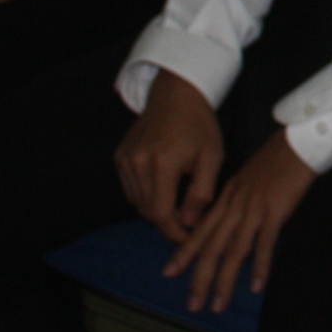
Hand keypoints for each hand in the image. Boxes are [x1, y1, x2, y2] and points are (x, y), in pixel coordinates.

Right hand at [117, 70, 224, 242]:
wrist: (176, 94)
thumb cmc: (199, 125)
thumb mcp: (212, 157)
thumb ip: (201, 193)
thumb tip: (189, 222)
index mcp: (162, 163)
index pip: (160, 214)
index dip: (174, 231)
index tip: (189, 237)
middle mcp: (137, 163)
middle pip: (147, 211)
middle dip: (168, 221)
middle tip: (188, 218)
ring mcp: (125, 160)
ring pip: (137, 202)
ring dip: (156, 208)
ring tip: (178, 200)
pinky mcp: (119, 157)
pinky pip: (130, 189)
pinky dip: (145, 194)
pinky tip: (163, 185)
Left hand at [166, 132, 315, 313]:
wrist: (298, 142)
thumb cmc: (277, 160)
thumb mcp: (248, 179)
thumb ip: (237, 202)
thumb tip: (232, 225)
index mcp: (226, 198)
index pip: (201, 230)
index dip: (184, 253)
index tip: (169, 273)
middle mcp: (234, 206)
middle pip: (212, 247)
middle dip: (200, 278)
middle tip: (191, 305)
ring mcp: (253, 209)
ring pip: (233, 251)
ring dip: (225, 281)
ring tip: (217, 306)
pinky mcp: (275, 211)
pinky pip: (264, 243)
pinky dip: (259, 266)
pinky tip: (257, 286)